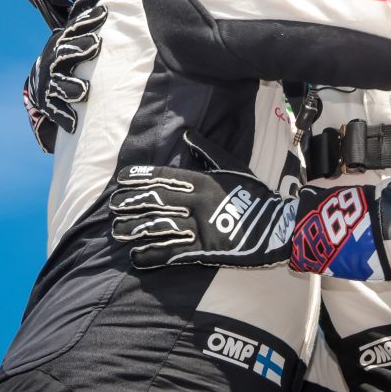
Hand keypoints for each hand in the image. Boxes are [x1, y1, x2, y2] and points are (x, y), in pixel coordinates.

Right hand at [22, 0, 105, 152]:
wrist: (42, 87)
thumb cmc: (66, 59)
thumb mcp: (72, 38)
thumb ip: (82, 19)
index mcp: (62, 43)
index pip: (74, 29)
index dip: (87, 19)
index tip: (103, 11)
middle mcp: (54, 62)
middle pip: (65, 53)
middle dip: (79, 48)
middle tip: (95, 44)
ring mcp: (51, 83)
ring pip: (60, 85)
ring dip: (71, 87)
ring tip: (84, 91)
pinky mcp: (50, 104)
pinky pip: (56, 111)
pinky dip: (64, 118)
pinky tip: (73, 124)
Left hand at [109, 142, 296, 269]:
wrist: (279, 227)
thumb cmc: (255, 195)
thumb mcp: (232, 166)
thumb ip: (207, 151)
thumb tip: (187, 134)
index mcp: (203, 181)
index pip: (164, 177)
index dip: (140, 177)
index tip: (121, 178)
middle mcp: (197, 203)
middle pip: (156, 201)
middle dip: (131, 203)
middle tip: (111, 206)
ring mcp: (200, 228)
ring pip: (159, 227)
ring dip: (135, 229)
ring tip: (117, 231)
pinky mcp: (204, 251)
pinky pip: (172, 254)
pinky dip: (152, 256)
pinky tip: (136, 257)